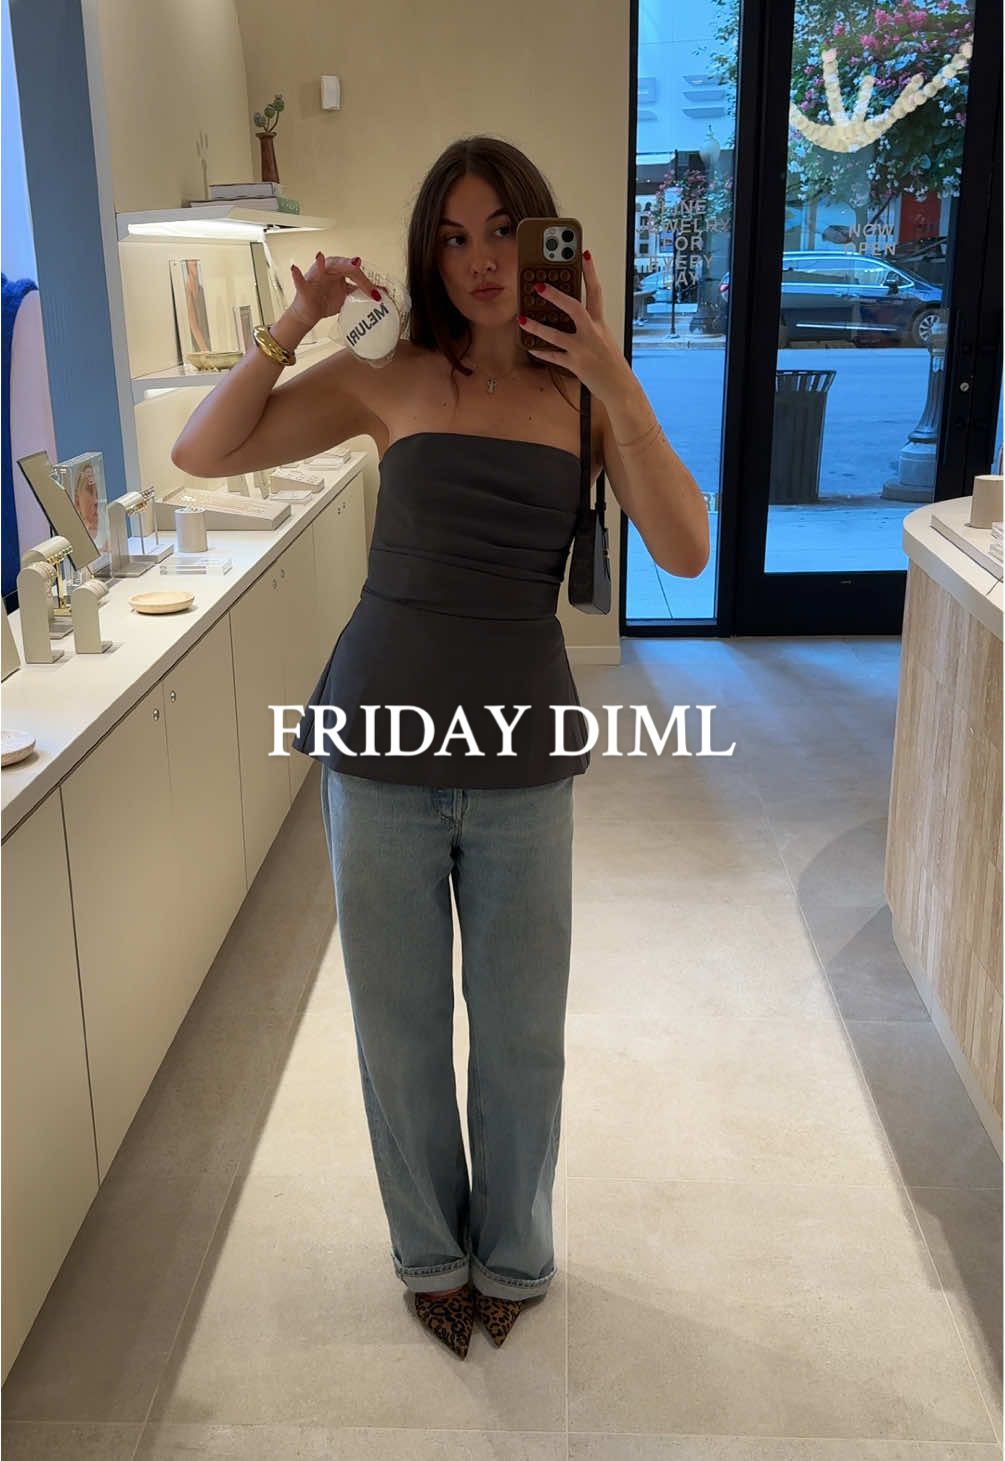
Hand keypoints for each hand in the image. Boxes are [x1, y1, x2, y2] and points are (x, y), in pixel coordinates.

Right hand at [288, 253, 380, 329]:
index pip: (354, 271)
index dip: (365, 281)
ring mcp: (314, 278)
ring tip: (320, 257)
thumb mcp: (346, 295)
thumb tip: (379, 292)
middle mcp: (326, 270)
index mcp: (338, 271)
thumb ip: (360, 291)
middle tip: (357, 264)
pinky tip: (294, 269)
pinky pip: (300, 281)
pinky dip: (297, 275)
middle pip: (339, 265)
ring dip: (320, 263)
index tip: (376, 293)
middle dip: (348, 265)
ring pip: (319, 268)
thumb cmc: (325, 301)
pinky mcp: (304, 289)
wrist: (309, 314)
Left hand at [519, 251, 631, 401]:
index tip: (584, 253)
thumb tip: (572, 316)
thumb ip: (590, 326)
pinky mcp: (575, 365)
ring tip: (521, 319)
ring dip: (537, 327)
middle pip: (574, 308)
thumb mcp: (605, 339)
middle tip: (539, 285)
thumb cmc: (612, 363)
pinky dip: (541, 352)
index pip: (596, 292)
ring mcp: (582, 350)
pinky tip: (530, 346)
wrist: (620, 387)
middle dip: (556, 295)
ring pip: (556, 335)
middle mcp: (592, 333)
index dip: (590, 272)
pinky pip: (554, 357)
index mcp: (600, 324)